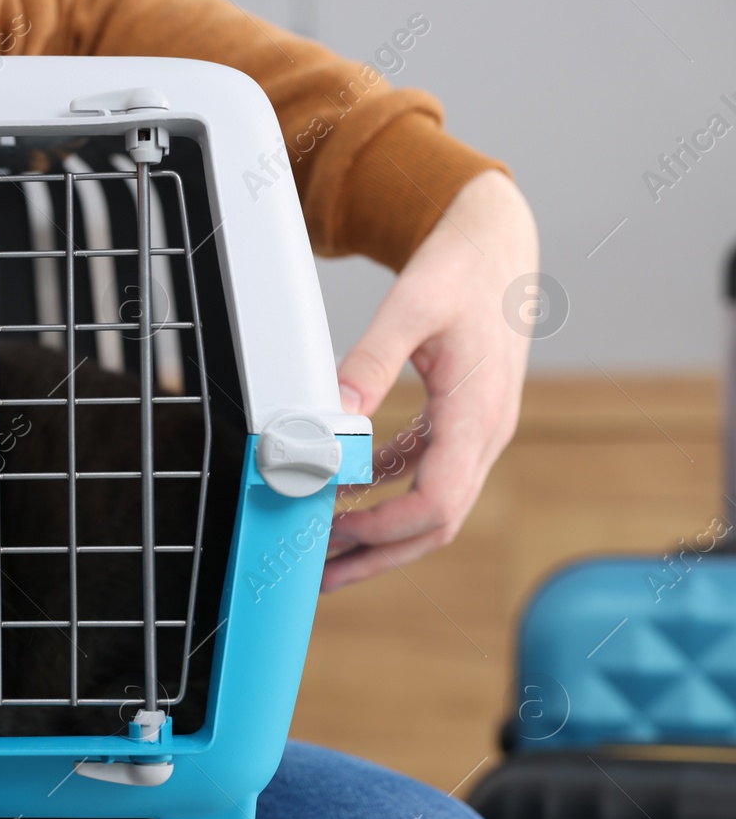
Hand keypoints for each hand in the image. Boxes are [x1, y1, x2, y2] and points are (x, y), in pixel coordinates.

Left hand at [323, 169, 537, 589]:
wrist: (497, 244)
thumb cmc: (461, 269)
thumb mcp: (411, 304)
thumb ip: (370, 361)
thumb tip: (333, 417)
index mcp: (478, 412)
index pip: (437, 500)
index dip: (386, 528)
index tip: (336, 535)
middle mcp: (485, 432)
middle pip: (438, 523)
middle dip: (379, 553)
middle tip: (321, 574)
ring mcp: (476, 433)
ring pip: (433, 508)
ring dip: (381, 534)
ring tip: (326, 550)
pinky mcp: (461, 425)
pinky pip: (425, 476)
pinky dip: (387, 495)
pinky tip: (346, 498)